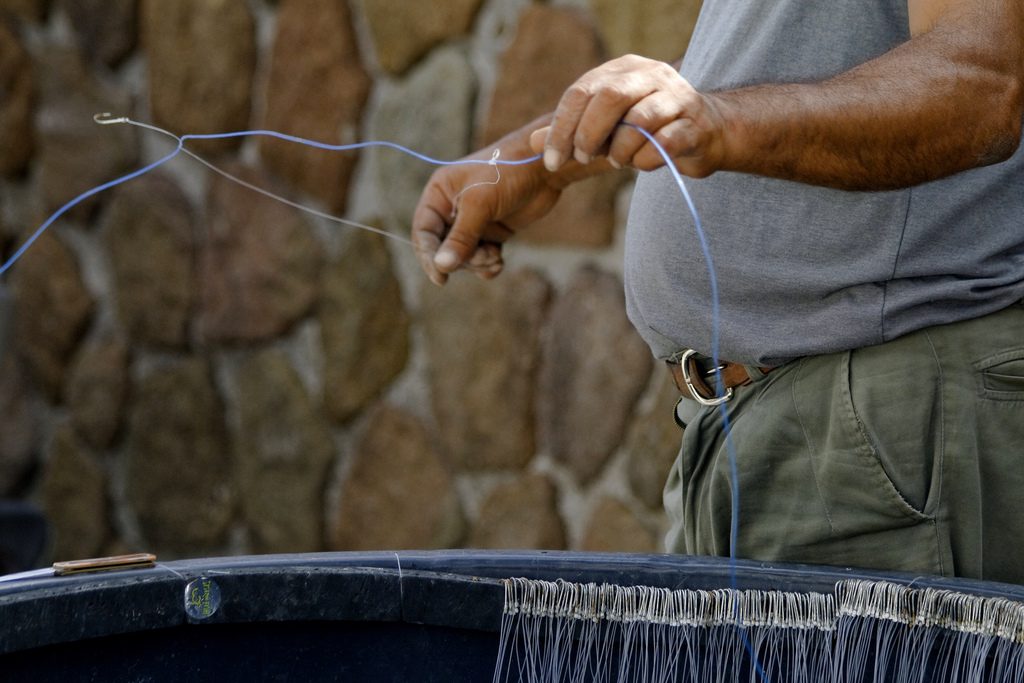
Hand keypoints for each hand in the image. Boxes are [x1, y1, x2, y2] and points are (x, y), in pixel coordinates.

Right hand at [411, 122, 566, 285]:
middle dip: (463, 259)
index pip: (424, 232)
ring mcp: (472, 221)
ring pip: (464, 257)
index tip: (440, 278)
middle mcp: (452, 208)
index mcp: (439, 194)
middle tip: (484, 258)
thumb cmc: (507, 173)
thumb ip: (461, 237)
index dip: (429, 256)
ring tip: (495, 258)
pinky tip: (498, 263)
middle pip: (444, 249)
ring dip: (478, 263)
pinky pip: (481, 257)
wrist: (543, 167)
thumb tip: (442, 266)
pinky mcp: (492, 231)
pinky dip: (488, 265)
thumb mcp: (480, 204)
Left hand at [540, 54, 726, 177]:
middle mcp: (651, 75)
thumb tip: (533, 143)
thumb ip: (572, 132)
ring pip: (639, 120)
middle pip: (609, 97)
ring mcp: (677, 97)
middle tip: (582, 158)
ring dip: (620, 149)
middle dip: (588, 134)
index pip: (581, 92)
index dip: (562, 128)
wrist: (708, 133)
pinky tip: (641, 164)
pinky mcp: (696, 124)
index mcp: (624, 70)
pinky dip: (646, 160)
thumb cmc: (649, 130)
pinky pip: (665, 143)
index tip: (552, 159)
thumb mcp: (607, 128)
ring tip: (617, 160)